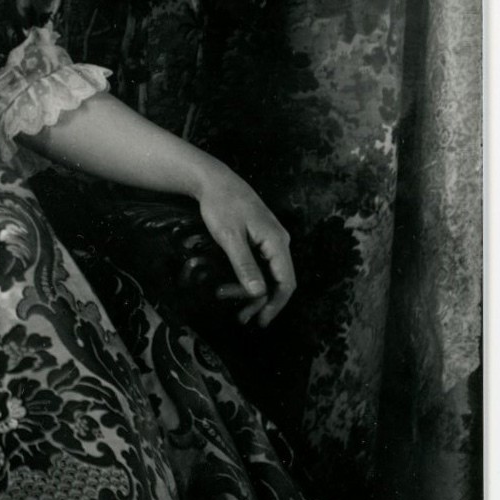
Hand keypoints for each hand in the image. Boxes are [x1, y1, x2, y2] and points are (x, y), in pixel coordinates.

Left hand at [195, 165, 295, 325]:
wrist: (213, 179)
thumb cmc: (220, 204)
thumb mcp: (229, 236)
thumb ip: (244, 264)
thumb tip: (259, 293)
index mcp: (277, 241)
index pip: (287, 281)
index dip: (276, 304)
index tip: (261, 320)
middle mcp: (279, 242)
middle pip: (279, 280)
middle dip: (262, 302)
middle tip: (241, 317)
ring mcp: (271, 239)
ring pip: (270, 274)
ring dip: (255, 293)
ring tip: (238, 310)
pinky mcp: (261, 238)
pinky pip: (262, 264)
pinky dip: (252, 279)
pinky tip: (239, 288)